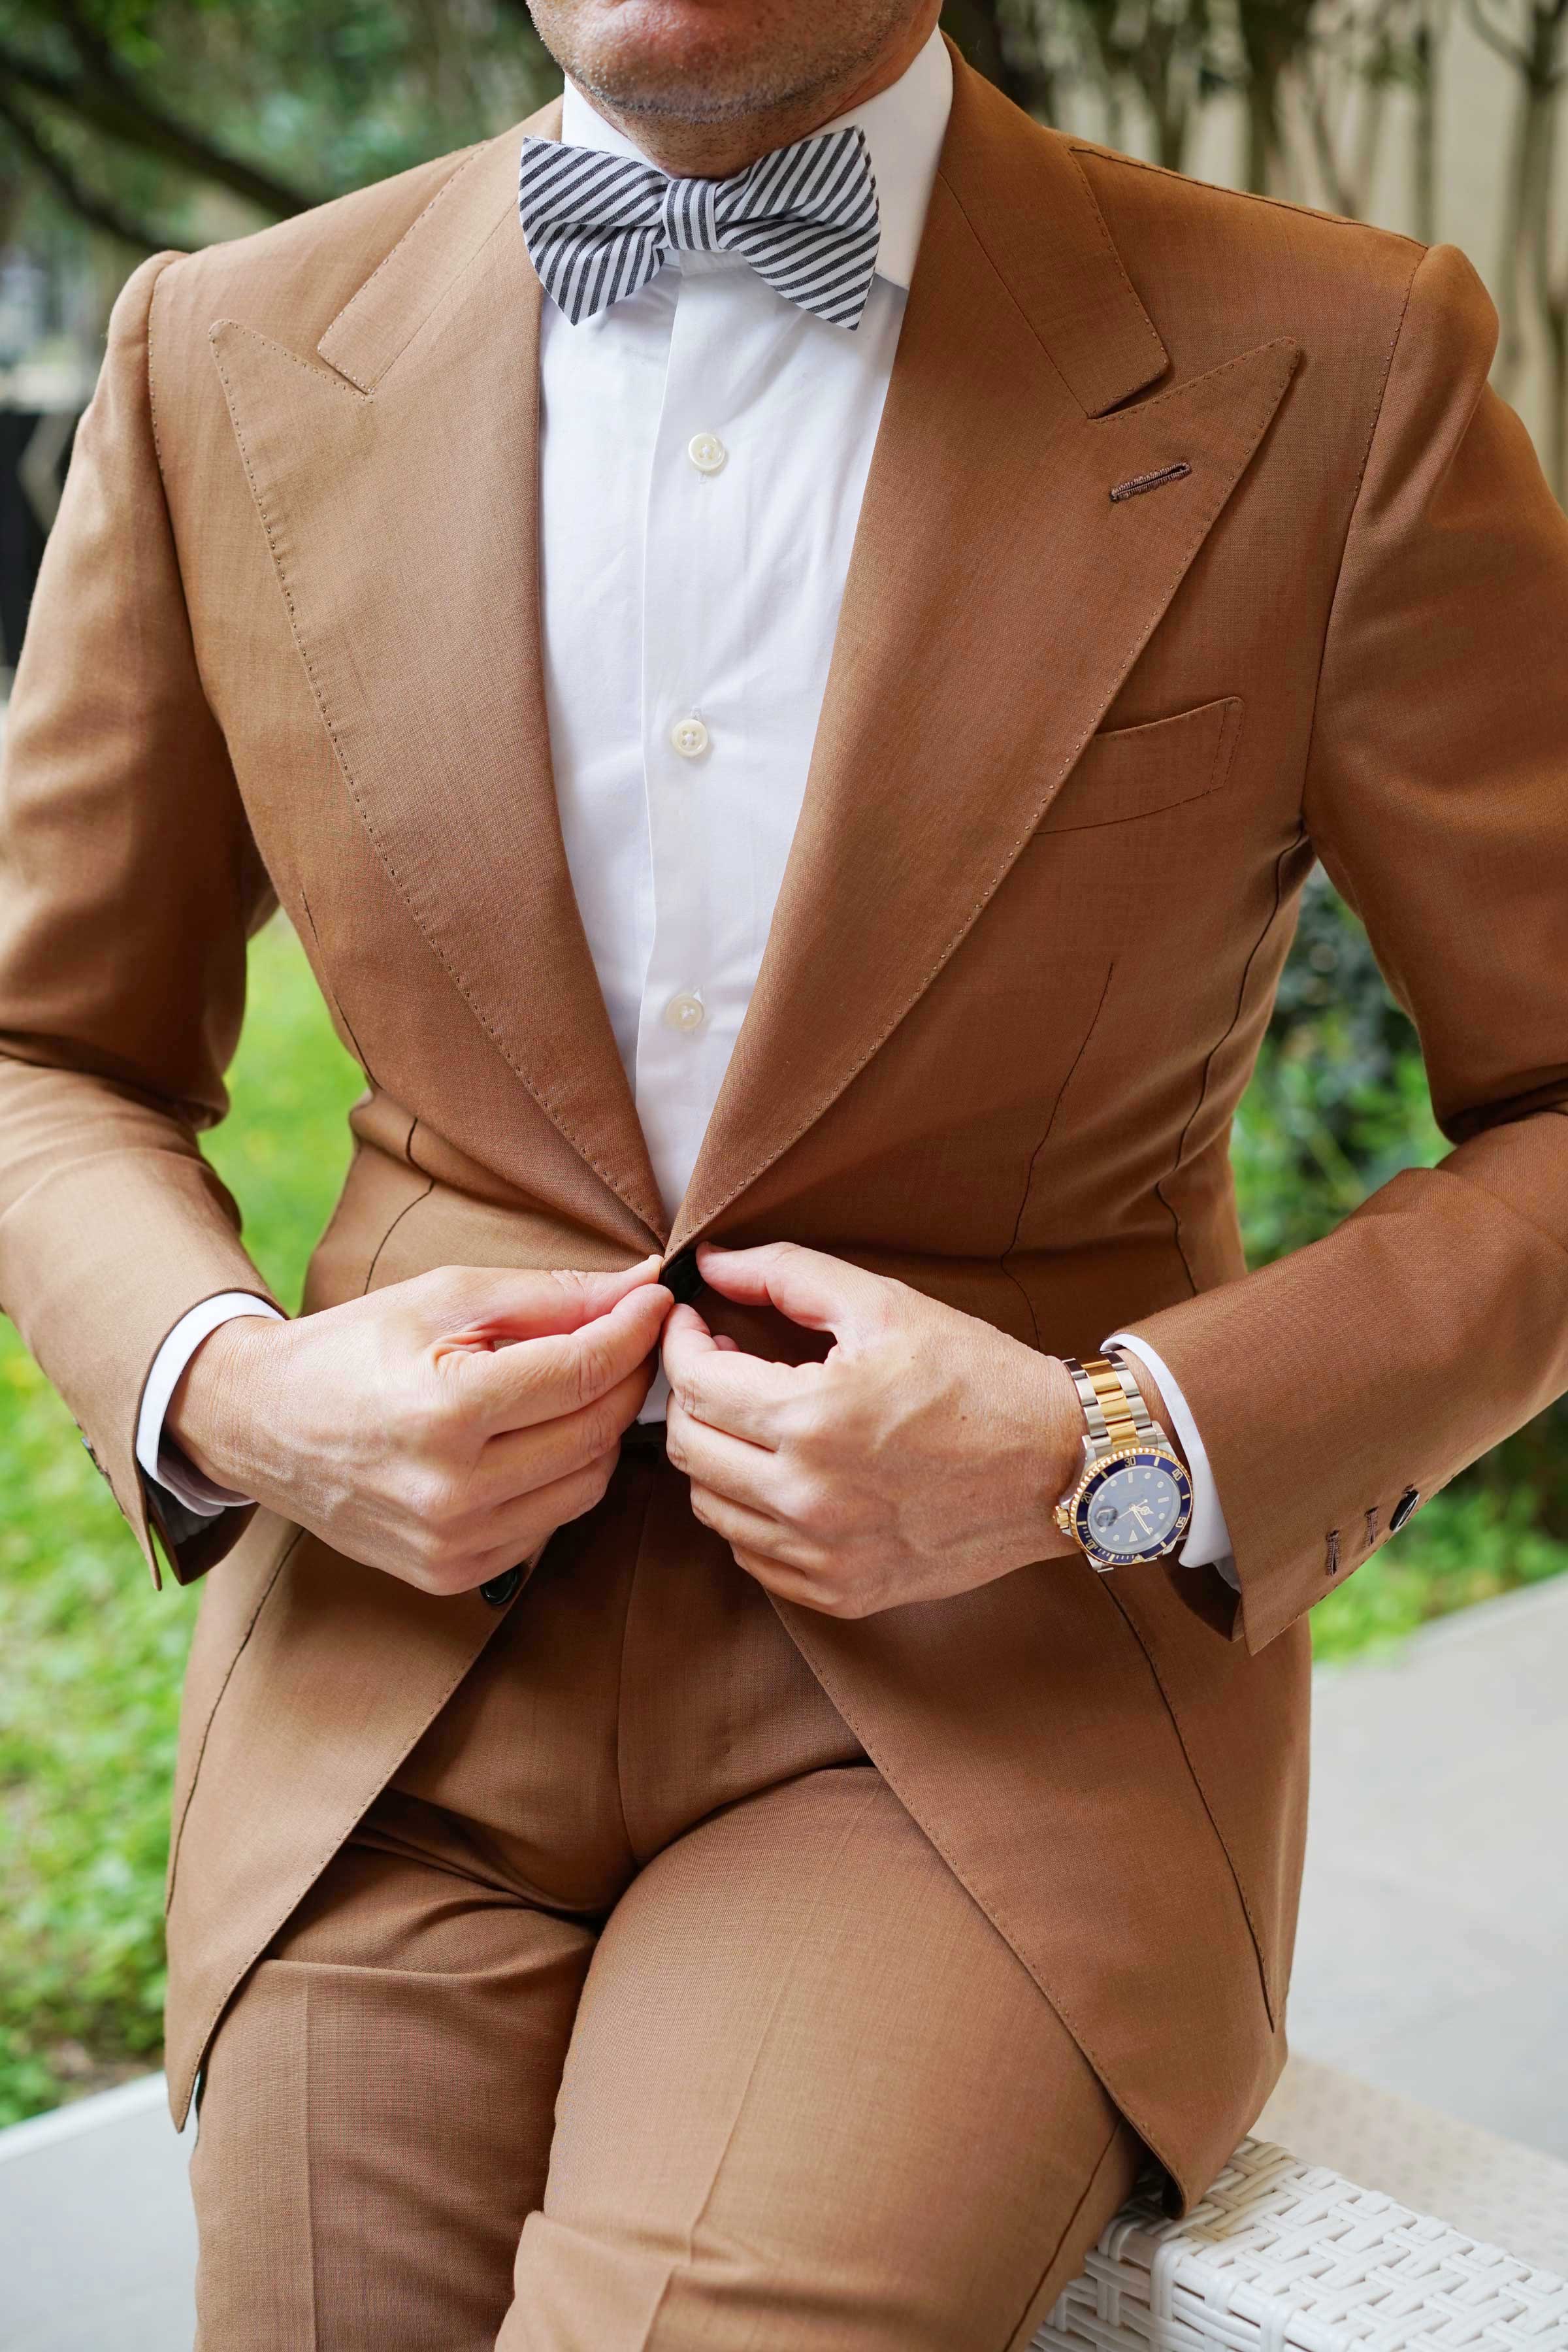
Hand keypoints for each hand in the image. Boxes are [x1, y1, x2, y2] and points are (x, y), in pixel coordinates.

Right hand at [168, 1258, 670, 1593]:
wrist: (260, 1425)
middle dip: (629, 1375)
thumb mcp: (444, 1298)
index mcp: (446, 1411)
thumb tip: (640, 1284)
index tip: (655, 1299)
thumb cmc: (352, 1348)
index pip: (583, 1371)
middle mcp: (451, 1491)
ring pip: (587, 1485)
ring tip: (589, 1383)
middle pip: (596, 1431)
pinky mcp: (451, 1574)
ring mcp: (452, 1544)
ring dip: (604, 1430)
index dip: (634, 1329)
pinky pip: (549, 1525)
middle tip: (633, 1334)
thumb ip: (549, 1295)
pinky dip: (563, 1477)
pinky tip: (542, 1438)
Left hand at [660, 1241, 1086, 1618]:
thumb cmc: (978, 1376)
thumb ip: (786, 1274)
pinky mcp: (842, 1593)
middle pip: (688, 1448)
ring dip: (715, 1455)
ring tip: (753, 1419)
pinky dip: (749, 1512)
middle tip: (722, 1366)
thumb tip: (707, 1264)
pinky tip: (782, 1474)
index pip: (693, 1384)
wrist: (1060, 1465)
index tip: (695, 1324)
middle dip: (689, 1396)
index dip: (679, 1344)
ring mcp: (823, 1556)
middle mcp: (808, 1499)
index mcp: (812, 1420)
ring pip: (710, 1507)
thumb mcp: (885, 1305)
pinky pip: (753, 1555)